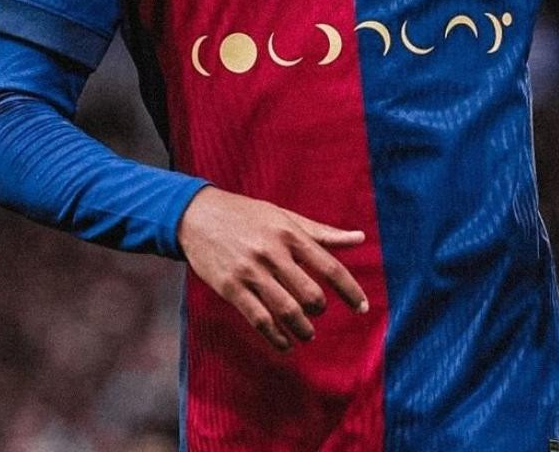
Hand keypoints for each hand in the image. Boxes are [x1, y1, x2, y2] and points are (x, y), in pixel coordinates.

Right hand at [177, 186, 368, 351]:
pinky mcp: (230, 288)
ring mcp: (250, 272)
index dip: (350, 291)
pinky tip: (284, 343)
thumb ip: (322, 233)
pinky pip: (258, 319)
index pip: (330, 267)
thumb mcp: (285, 217)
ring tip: (307, 334)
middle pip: (310, 294)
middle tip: (318, 312)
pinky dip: (276, 337)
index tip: (363, 308)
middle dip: (319, 309)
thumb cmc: (246, 215)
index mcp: (290, 235)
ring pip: (286, 310)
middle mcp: (272, 253)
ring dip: (302, 329)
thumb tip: (360, 239)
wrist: (196, 215)